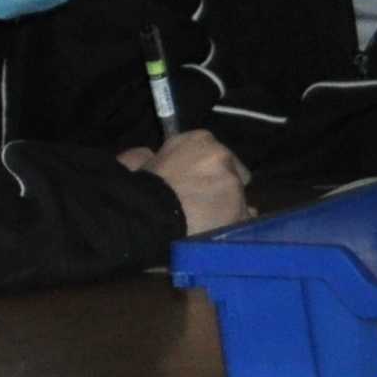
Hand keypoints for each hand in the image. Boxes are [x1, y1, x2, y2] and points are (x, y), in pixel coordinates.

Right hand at [116, 129, 251, 233]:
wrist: (144, 217)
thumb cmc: (135, 189)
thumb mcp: (136, 163)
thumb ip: (148, 156)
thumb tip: (147, 155)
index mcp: (199, 140)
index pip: (214, 154)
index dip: (204, 172)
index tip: (192, 185)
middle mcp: (223, 156)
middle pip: (233, 174)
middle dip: (221, 188)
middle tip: (199, 206)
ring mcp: (234, 184)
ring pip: (239, 200)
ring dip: (226, 209)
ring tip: (206, 225)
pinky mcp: (240, 211)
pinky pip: (241, 223)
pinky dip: (231, 228)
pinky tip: (215, 236)